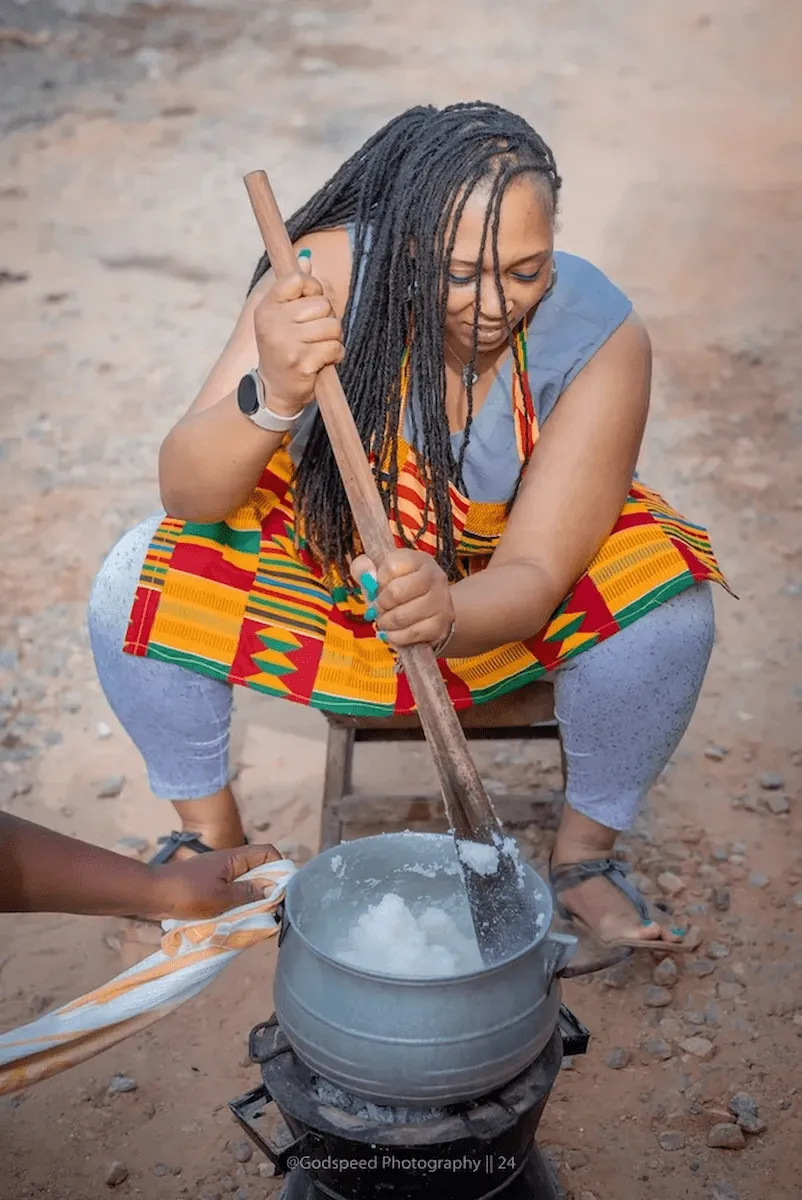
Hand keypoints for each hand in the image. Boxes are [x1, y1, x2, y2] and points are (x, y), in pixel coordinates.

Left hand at [146, 843, 282, 920]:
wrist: (152, 894)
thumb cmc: (187, 893)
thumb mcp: (222, 897)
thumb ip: (248, 894)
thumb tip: (270, 891)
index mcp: (235, 858)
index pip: (267, 851)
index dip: (279, 866)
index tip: (282, 889)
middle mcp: (229, 862)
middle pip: (258, 868)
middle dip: (267, 887)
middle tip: (271, 909)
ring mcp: (218, 873)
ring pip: (244, 882)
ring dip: (251, 898)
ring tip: (254, 917)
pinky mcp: (208, 884)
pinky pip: (230, 890)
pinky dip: (236, 902)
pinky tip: (235, 918)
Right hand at [254, 250, 343, 415]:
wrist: (273, 391)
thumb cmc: (282, 350)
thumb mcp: (279, 317)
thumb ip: (293, 289)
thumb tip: (307, 260)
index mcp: (267, 307)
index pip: (298, 280)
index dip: (313, 290)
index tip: (309, 307)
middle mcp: (273, 323)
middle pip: (322, 304)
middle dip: (327, 318)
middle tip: (316, 334)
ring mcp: (287, 344)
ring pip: (332, 326)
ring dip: (333, 338)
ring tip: (320, 348)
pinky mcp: (302, 363)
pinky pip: (334, 348)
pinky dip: (335, 355)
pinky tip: (323, 361)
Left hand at [351, 549, 453, 649]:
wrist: (432, 610)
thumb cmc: (400, 588)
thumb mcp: (380, 573)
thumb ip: (364, 567)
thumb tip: (366, 577)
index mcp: (418, 559)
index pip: (391, 566)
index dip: (378, 580)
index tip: (379, 586)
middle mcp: (434, 577)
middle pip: (396, 592)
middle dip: (380, 604)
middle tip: (377, 608)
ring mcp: (440, 602)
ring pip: (402, 616)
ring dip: (385, 622)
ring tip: (383, 622)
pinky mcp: (439, 626)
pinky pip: (410, 634)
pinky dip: (395, 637)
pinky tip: (391, 633)